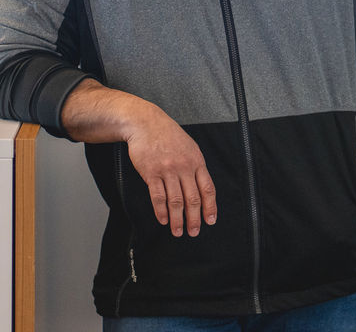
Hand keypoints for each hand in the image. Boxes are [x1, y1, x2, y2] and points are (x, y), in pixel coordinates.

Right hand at [60, 79, 216, 236]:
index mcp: (196, 160)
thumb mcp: (189, 146)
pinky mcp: (151, 173)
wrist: (146, 123)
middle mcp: (184, 167)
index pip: (208, 189)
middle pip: (192, 199)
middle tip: (193, 232)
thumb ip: (195, 166)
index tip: (210, 221)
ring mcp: (167, 170)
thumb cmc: (168, 134)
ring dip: (177, 220)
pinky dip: (161, 211)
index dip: (210, 207)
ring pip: (175, 201)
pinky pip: (158, 197)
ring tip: (178, 231)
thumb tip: (201, 189)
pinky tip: (163, 220)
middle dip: (194, 219)